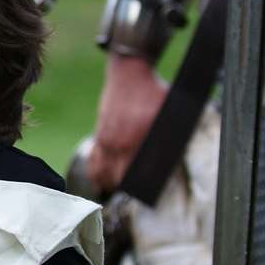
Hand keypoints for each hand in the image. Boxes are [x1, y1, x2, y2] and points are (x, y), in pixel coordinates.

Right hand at [87, 54, 167, 192]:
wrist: (130, 71)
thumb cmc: (154, 91)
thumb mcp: (170, 113)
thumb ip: (170, 138)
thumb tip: (171, 162)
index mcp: (134, 139)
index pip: (130, 176)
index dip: (137, 189)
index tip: (144, 194)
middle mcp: (116, 141)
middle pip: (113, 178)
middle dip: (123, 188)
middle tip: (134, 192)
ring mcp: (105, 137)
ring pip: (99, 171)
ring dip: (107, 182)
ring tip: (116, 188)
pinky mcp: (99, 131)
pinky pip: (93, 159)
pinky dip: (95, 170)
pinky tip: (100, 177)